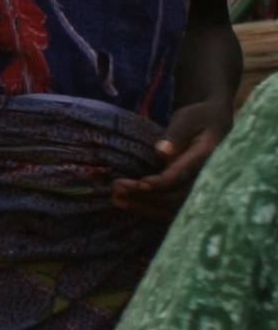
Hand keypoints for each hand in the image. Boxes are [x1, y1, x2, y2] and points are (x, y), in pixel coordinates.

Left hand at [115, 98, 225, 212]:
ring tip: (115, 200)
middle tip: (116, 189)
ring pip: (173, 210)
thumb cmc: (199, 119)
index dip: (162, 183)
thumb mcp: (188, 118)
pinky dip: (149, 210)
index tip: (140, 184)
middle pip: (177, 199)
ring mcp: (199, 191)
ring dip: (143, 207)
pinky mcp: (189, 196)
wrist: (214, 125)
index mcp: (208, 159)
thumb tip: (162, 152)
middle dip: (146, 197)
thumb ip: (176, 133)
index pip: (184, 176)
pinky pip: (171, 211)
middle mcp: (206, 180)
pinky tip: (127, 205)